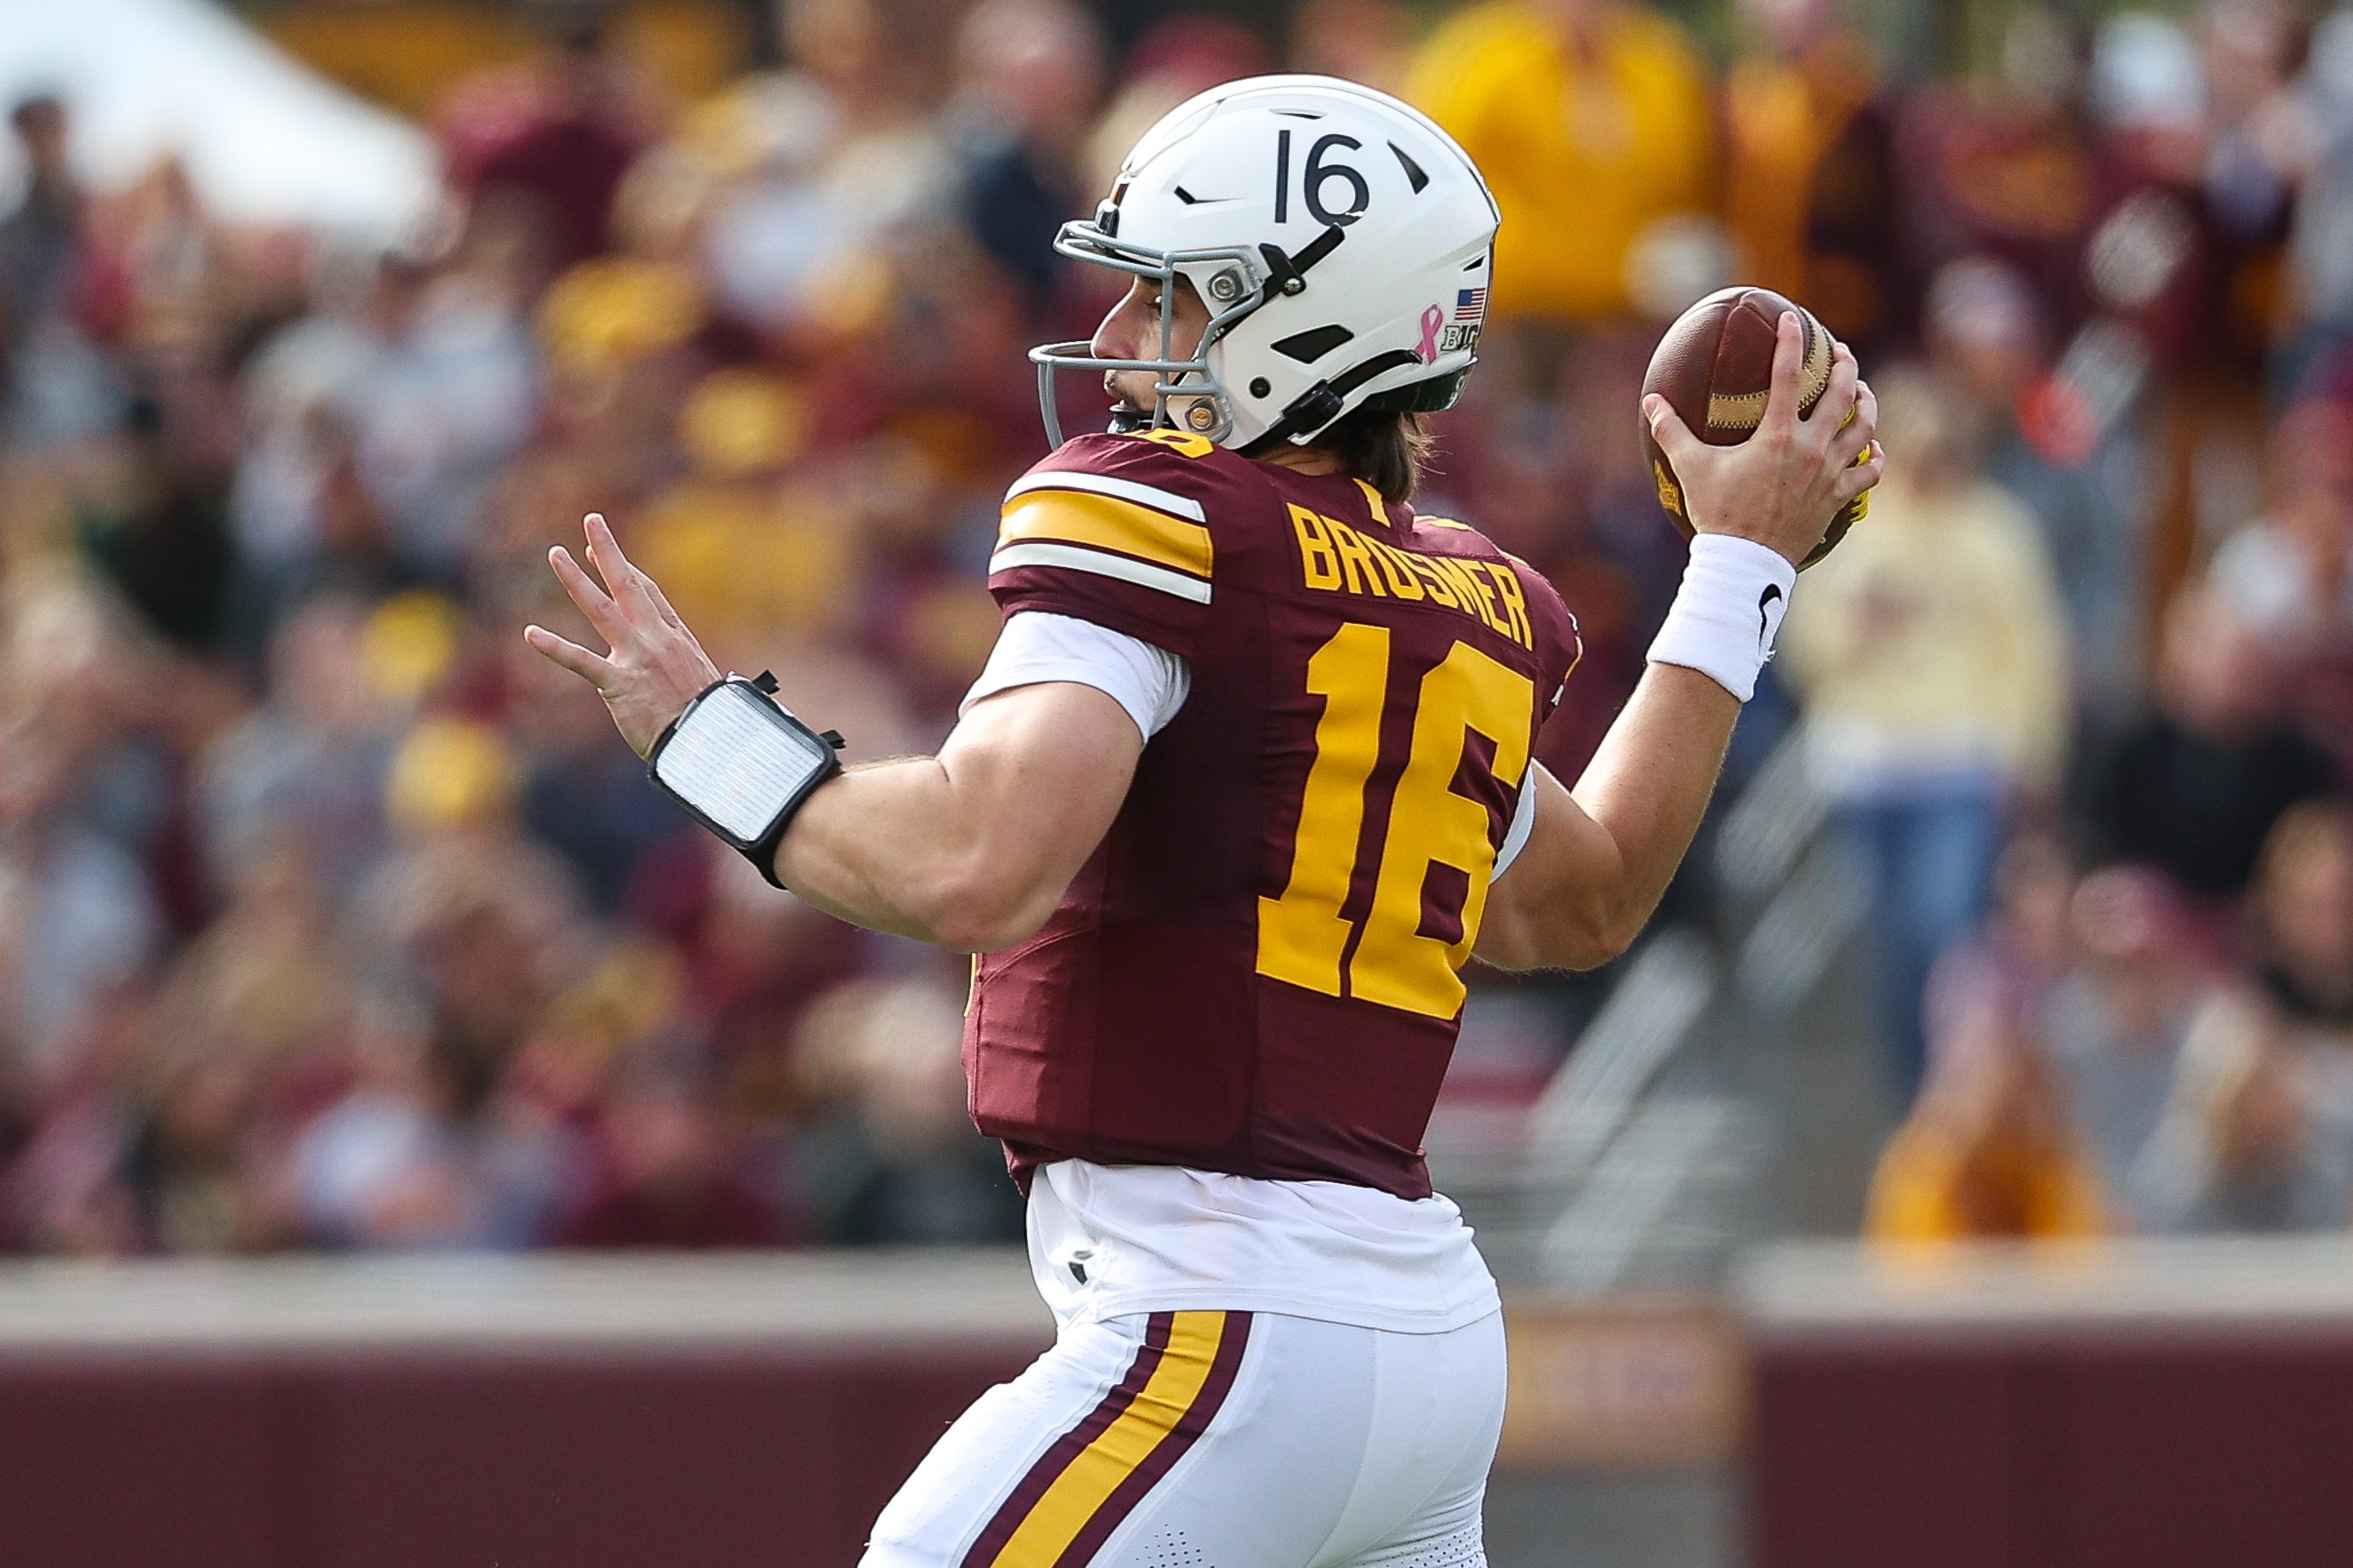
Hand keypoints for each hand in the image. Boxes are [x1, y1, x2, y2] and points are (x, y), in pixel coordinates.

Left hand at [524, 512, 721, 758]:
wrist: (710, 742)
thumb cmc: (710, 721)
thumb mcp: (704, 682)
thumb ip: (685, 667)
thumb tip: (679, 666)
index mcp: (677, 638)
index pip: (647, 593)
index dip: (624, 568)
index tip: (599, 552)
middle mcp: (656, 639)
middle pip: (628, 584)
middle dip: (609, 550)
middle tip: (591, 521)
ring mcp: (637, 657)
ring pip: (601, 609)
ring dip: (576, 580)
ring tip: (556, 554)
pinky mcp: (619, 683)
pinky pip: (581, 661)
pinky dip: (554, 647)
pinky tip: (530, 633)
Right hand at [1643, 311, 1883, 568]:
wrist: (1746, 562)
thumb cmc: (1718, 514)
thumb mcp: (1690, 468)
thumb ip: (1671, 430)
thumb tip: (1650, 401)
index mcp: (1777, 435)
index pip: (1788, 374)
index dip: (1790, 341)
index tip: (1792, 320)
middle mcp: (1811, 449)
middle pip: (1841, 393)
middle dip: (1845, 365)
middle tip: (1841, 353)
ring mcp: (1830, 473)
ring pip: (1864, 428)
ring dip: (1866, 404)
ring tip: (1861, 391)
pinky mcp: (1838, 498)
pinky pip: (1868, 473)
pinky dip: (1874, 457)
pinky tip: (1872, 448)